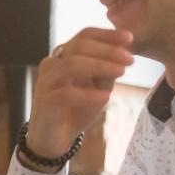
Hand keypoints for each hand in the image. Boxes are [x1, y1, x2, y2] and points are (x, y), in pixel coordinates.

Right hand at [26, 28, 133, 159]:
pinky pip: (66, 93)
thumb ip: (107, 71)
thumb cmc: (75, 110)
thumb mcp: (97, 87)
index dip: (107, 34)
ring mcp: (45, 82)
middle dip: (107, 50)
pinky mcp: (44, 103)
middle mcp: (52, 64)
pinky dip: (88, 93)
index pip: (84, 35)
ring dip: (99, 66)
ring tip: (122, 72)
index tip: (130, 38)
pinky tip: (106, 97)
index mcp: (64, 56)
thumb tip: (124, 53)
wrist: (53, 140)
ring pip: (71, 64)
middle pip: (78, 45)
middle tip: (130, 59)